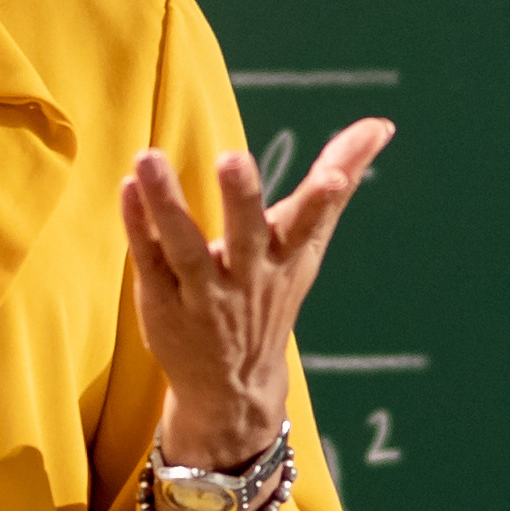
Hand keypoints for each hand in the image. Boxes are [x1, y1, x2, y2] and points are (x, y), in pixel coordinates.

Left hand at [123, 119, 392, 471]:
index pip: (309, 226)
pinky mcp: (162, 301)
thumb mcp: (307, 244)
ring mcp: (203, 294)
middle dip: (242, 199)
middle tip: (234, 158)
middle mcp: (247, 277)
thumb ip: (338, 182)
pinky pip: (148, 261)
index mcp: (287, 259)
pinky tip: (127, 188)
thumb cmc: (272, 293)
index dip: (324, 200)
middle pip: (245, 237)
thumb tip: (381, 125)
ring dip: (167, 204)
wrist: (233, 385)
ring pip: (184, 248)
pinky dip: (136, 226)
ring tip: (148, 158)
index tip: (334, 177)